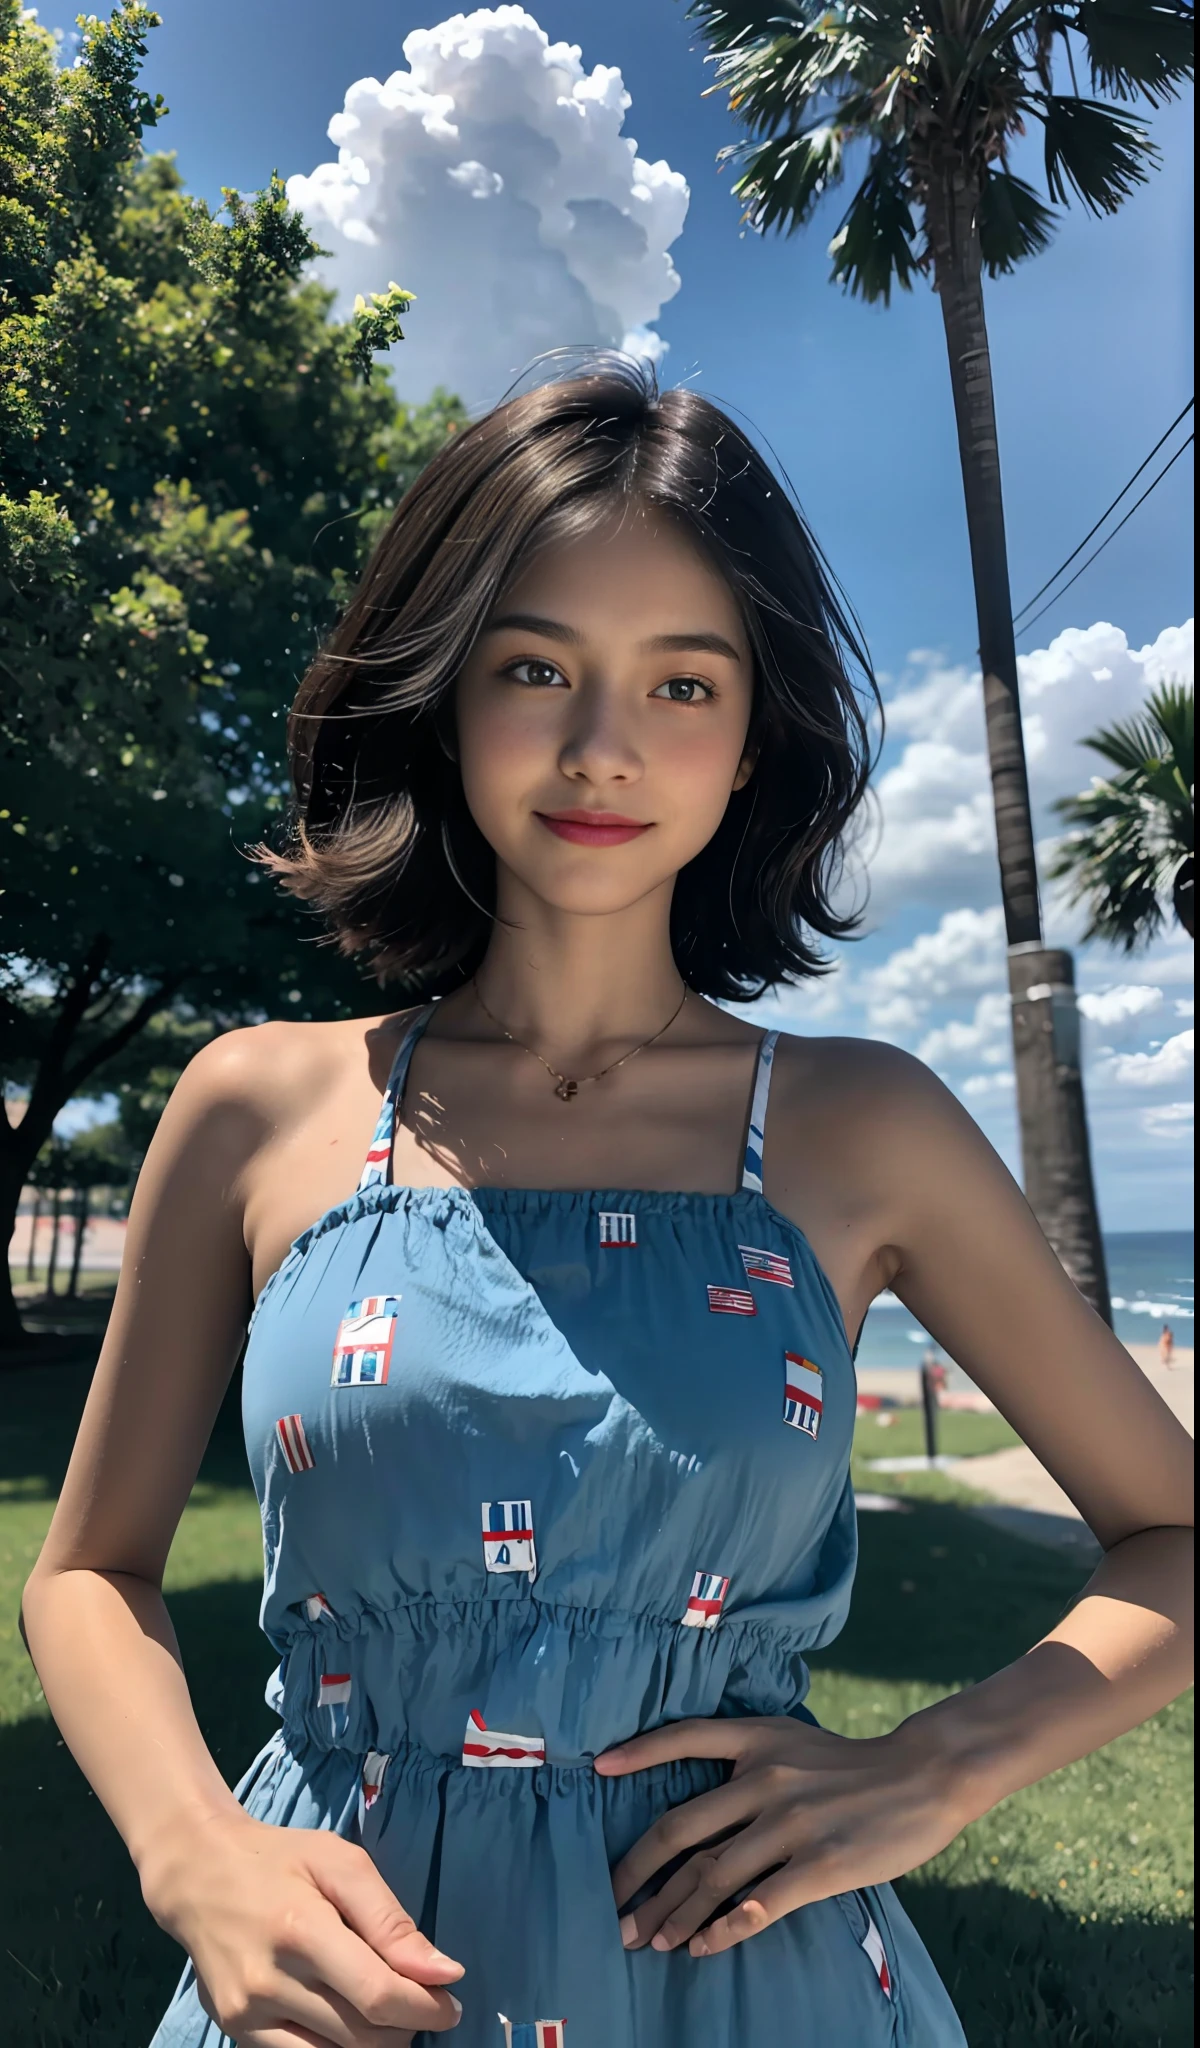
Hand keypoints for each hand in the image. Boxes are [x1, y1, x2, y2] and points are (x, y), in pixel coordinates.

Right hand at [140, 1808, 463, 2045]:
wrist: (197, 1874)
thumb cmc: (280, 1860)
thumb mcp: (340, 1864)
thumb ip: (391, 1920)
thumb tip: (444, 1972)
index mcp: (301, 1929)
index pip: (377, 1994)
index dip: (425, 2008)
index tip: (450, 2003)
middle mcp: (269, 1980)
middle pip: (361, 2036)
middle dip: (406, 2026)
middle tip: (420, 2003)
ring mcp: (247, 2014)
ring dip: (376, 2043)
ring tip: (386, 2013)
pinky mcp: (234, 2031)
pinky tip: (348, 2022)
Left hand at [595, 1714, 957, 1959]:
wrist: (925, 1774)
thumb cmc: (855, 1764)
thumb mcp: (795, 1739)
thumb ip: (750, 1760)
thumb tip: (703, 1802)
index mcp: (758, 1737)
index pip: (684, 1737)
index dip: (637, 1751)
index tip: (596, 1767)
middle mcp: (766, 1777)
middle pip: (681, 1828)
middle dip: (639, 1874)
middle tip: (613, 1908)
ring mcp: (791, 1823)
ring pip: (712, 1876)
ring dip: (674, 1915)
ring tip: (651, 1940)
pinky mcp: (820, 1866)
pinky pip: (757, 1906)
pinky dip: (723, 1931)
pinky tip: (703, 1947)